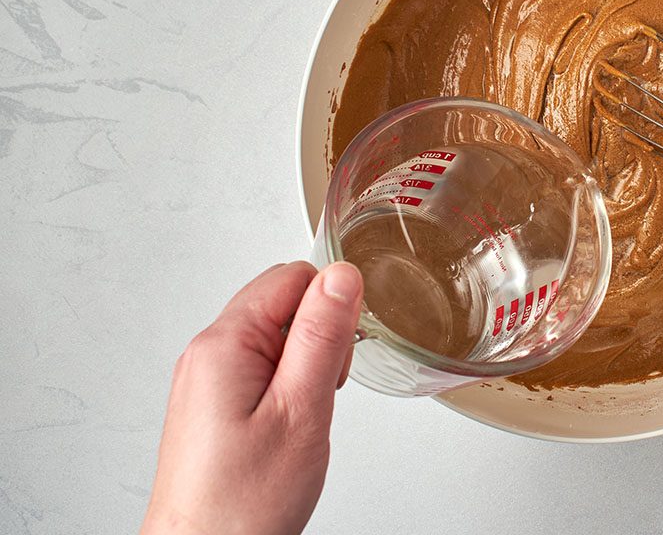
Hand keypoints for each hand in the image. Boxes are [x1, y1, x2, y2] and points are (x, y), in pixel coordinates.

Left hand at [142, 261, 363, 534]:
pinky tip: (288, 423)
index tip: (338, 356)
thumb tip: (341, 275)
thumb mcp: (300, 409)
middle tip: (321, 391)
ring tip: (303, 414)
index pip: (292, 277)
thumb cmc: (243, 502)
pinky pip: (259, 365)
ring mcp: (206, 377)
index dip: (330, 308)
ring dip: (304, 363)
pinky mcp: (211, 401)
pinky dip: (286, 384)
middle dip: (319, 335)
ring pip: (274, 334)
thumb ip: (322, 336)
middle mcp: (207, 352)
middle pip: (281, 300)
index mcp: (225, 344)